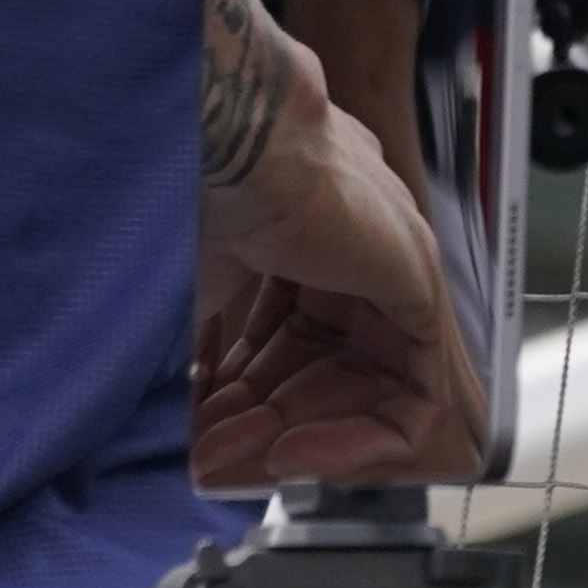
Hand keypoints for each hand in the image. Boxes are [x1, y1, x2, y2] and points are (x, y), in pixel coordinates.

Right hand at [190, 87, 484, 488]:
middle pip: (324, 361)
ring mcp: (395, 263)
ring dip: (300, 430)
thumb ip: (198, 321)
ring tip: (241, 461)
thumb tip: (169, 379)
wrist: (226, 126)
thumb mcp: (192, 266)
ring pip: (362, 381)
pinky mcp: (419, 286)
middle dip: (264, 415)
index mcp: (307, 223)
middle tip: (212, 452)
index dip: (244, 380)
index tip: (201, 416)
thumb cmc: (197, 170)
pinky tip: (292, 454)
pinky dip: (358, 435)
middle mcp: (359, 241)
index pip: (289, 327)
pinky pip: (411, 393)